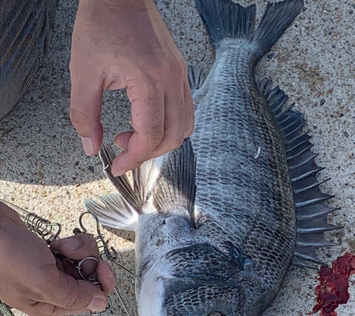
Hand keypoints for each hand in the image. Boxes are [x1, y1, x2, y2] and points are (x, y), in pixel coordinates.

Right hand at [0, 203, 115, 315]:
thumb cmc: (4, 256)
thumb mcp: (43, 282)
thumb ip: (73, 296)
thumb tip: (100, 305)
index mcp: (50, 305)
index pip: (90, 301)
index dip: (101, 285)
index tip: (103, 268)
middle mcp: (52, 290)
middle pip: (90, 279)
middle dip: (88, 261)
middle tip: (74, 253)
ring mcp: (50, 270)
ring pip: (84, 261)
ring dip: (79, 250)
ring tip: (62, 246)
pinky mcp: (49, 253)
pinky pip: (75, 249)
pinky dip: (71, 242)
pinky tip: (57, 242)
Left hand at [70, 0, 193, 174]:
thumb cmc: (102, 23)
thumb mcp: (83, 72)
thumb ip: (84, 115)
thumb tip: (90, 146)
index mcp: (148, 79)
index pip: (151, 134)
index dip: (134, 157)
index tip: (117, 165)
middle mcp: (171, 80)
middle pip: (173, 137)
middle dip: (147, 153)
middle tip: (123, 149)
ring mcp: (180, 76)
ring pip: (184, 127)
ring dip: (161, 141)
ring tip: (134, 134)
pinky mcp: (180, 74)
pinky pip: (185, 111)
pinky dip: (169, 126)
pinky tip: (146, 119)